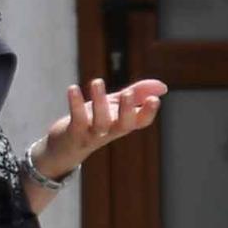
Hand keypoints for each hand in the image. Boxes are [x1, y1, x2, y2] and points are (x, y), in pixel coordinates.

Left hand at [34, 76, 165, 178]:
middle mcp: (111, 131)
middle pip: (124, 125)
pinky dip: (75, 104)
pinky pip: (77, 119)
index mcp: (123, 123)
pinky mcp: (74, 133)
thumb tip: (163, 87)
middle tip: (127, 93)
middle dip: (127, 110)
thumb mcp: (116, 105)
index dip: (149, 112)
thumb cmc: (94, 121)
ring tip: (96, 81)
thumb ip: (137, 94)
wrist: (65, 145)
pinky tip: (73, 88)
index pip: (141, 122)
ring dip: (99, 102)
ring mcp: (93, 134)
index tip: (155, 99)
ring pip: (100, 121)